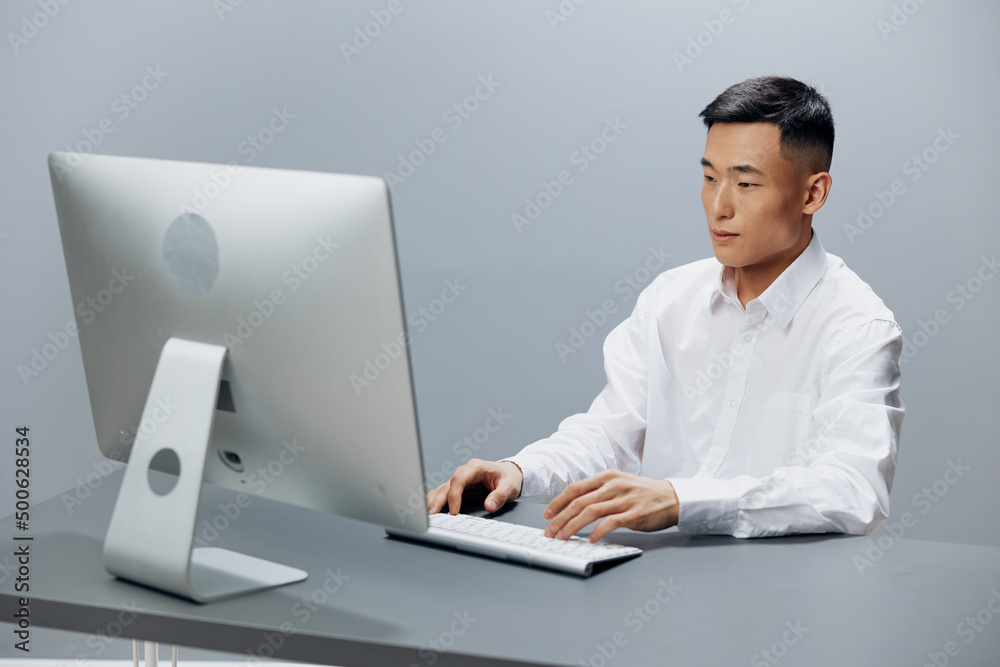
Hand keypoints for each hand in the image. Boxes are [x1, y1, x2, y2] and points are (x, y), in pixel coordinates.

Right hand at [426, 458, 523, 514]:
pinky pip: (443, 494)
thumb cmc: (509, 478)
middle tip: (433, 515)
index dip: (454, 495)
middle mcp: (465, 472)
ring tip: (429, 516)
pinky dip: (436, 502)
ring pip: (442, 489)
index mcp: (475, 467)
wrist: (509, 474)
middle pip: (447, 485)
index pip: (459, 479)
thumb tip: (489, 506)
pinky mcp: (458, 488)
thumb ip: (500, 496)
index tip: (453, 511)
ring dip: (434, 502)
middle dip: (438, 500)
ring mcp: (460, 480)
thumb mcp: (510, 487)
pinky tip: (433, 512)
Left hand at [542, 470, 678, 541]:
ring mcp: (623, 500)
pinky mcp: (634, 514)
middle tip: (549, 530)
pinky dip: (597, 531)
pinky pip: (610, 523)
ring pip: (590, 512)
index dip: (558, 502)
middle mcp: (613, 486)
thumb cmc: (643, 493)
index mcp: (607, 477)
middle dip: (560, 517)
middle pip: (579, 502)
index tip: (547, 514)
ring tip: (563, 536)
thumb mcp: (619, 484)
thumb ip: (599, 492)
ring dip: (572, 526)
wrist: (672, 498)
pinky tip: (590, 539)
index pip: (575, 489)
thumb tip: (574, 505)